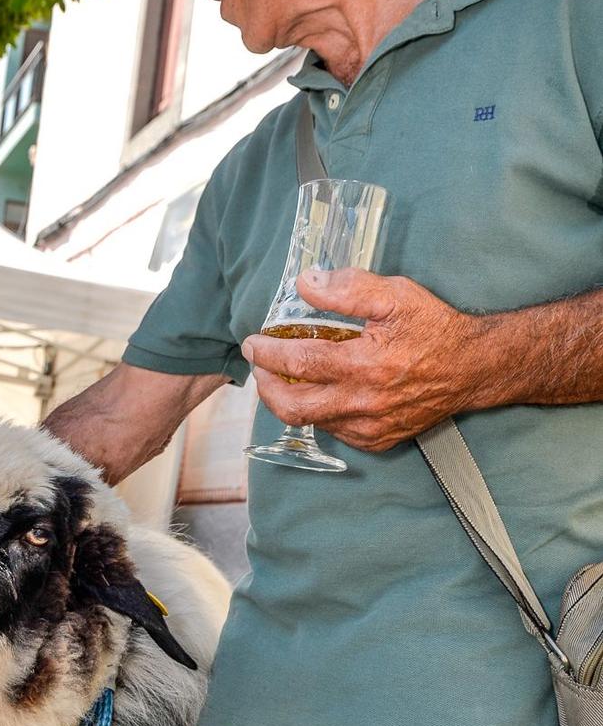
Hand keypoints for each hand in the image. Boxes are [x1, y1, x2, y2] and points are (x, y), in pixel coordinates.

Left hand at [241, 269, 472, 452]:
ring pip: (310, 420)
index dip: (268, 353)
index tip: (253, 343)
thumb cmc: (434, 328)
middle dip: (266, 386)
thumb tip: (305, 283)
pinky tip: (321, 391)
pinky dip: (318, 411)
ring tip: (285, 375)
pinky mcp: (376, 441)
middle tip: (260, 366)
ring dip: (290, 399)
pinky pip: (333, 430)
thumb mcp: (395, 296)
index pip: (299, 362)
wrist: (472, 368)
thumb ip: (349, 288)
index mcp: (364, 366)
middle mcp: (363, 403)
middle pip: (292, 406)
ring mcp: (369, 428)